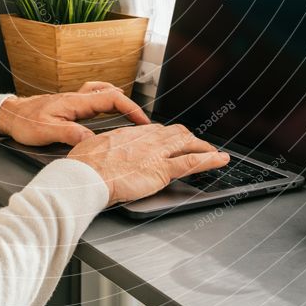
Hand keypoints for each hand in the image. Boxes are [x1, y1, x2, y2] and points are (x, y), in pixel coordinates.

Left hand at [0, 81, 149, 145]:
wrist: (11, 115)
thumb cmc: (25, 122)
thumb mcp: (46, 132)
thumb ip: (70, 134)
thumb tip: (92, 140)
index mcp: (76, 102)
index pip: (111, 98)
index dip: (130, 108)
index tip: (142, 120)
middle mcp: (77, 97)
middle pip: (111, 94)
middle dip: (130, 105)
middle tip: (141, 121)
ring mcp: (75, 99)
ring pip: (104, 93)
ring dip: (119, 101)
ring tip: (129, 115)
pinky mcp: (71, 103)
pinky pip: (95, 97)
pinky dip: (107, 100)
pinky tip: (107, 110)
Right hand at [69, 123, 229, 205]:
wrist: (87, 175)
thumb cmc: (84, 164)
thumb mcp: (91, 146)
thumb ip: (101, 147)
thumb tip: (97, 151)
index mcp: (130, 133)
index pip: (155, 130)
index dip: (166, 135)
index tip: (171, 139)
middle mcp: (147, 138)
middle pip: (175, 133)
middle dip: (188, 138)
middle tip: (196, 144)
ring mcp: (157, 152)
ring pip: (187, 144)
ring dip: (203, 147)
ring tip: (214, 151)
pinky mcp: (162, 169)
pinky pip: (192, 162)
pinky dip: (210, 160)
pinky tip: (221, 160)